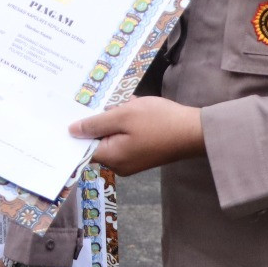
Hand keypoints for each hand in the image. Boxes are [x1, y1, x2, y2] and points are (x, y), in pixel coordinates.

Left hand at [68, 96, 204, 175]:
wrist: (195, 131)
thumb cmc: (158, 121)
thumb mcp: (123, 115)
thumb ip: (96, 124)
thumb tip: (72, 131)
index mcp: (111, 158)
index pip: (83, 148)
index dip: (78, 131)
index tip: (73, 114)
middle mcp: (119, 165)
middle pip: (98, 141)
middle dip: (102, 119)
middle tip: (111, 101)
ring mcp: (132, 161)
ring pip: (114, 136)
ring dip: (118, 118)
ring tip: (128, 103)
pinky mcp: (143, 154)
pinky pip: (126, 137)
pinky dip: (128, 123)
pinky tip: (136, 108)